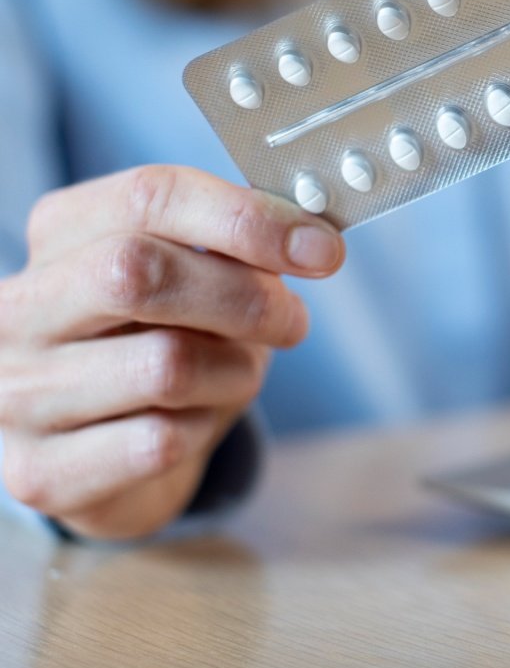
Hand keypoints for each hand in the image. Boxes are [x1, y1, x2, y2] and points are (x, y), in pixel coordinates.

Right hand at [0, 166, 343, 538]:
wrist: (104, 450)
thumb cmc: (161, 340)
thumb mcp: (194, 277)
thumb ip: (236, 246)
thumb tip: (311, 240)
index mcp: (60, 233)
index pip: (150, 196)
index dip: (247, 218)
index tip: (321, 248)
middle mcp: (20, 307)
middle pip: (139, 271)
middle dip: (244, 296)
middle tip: (293, 320)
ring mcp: (18, 392)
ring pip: (163, 364)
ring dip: (236, 371)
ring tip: (240, 372)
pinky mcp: (40, 471)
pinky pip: (158, 441)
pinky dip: (206, 427)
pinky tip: (198, 419)